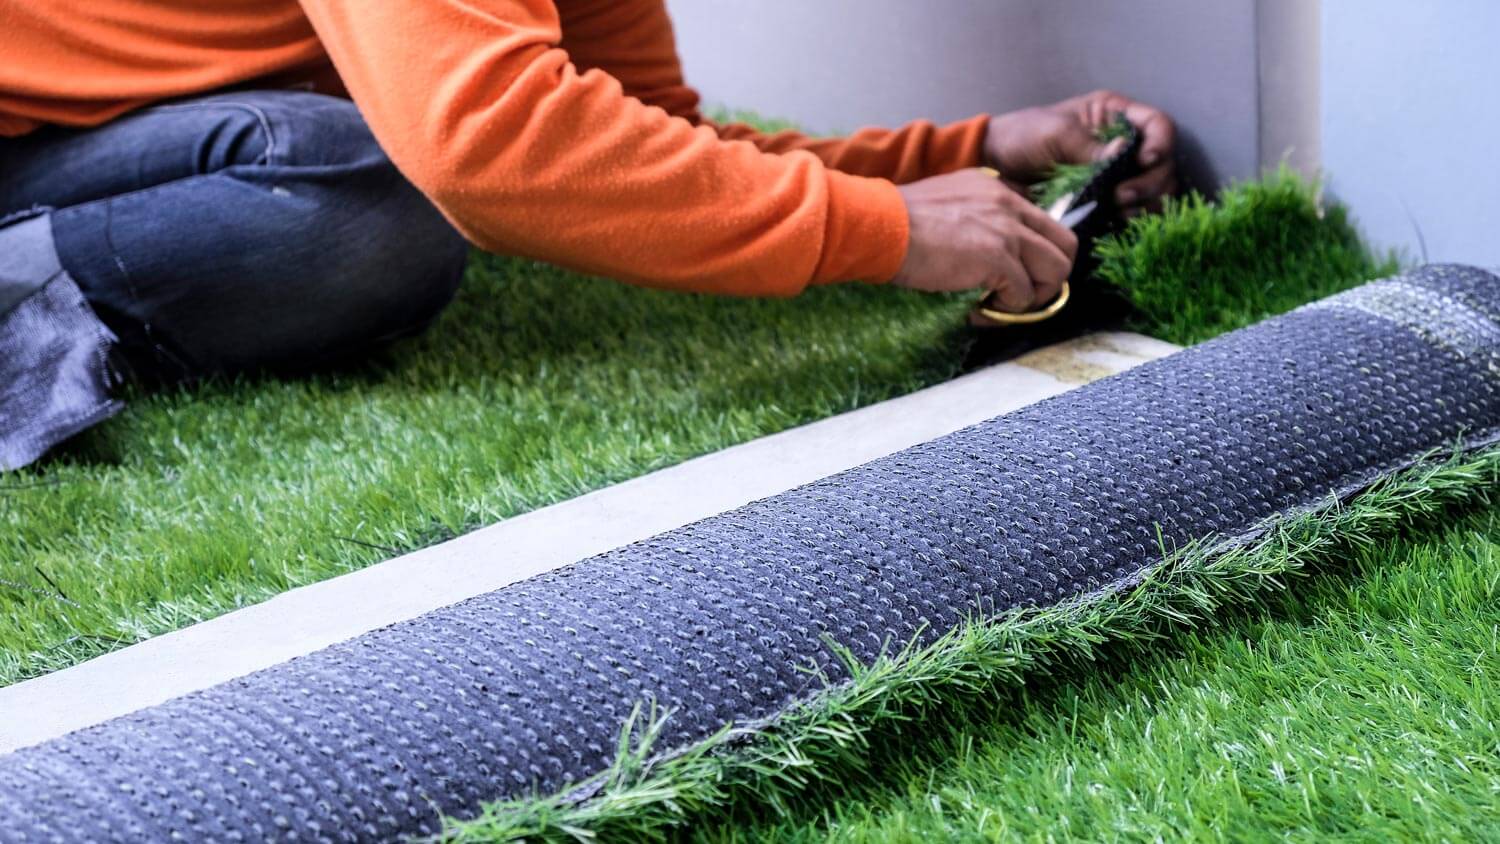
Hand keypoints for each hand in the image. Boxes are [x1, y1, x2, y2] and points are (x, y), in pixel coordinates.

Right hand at [892, 169, 1077, 312]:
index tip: (1011, 271)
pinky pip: (1024, 295)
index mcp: (996, 188)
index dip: (1034, 253)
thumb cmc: (895, 221)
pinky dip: (1005, 311)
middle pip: (1065, 243)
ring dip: (1035, 295)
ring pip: (1057, 270)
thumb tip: (977, 254)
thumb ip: (970, 217)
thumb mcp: (943, 203)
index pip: (1041, 220)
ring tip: (1002, 305)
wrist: (878, 225)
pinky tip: (977, 310)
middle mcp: (1010, 203)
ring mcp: (1007, 230)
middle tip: (1020, 294)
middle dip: (1050, 276)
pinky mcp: (998, 258)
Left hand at [983, 89, 1177, 213]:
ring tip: (1120, 210)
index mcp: (1115, 116)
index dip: (1160, 143)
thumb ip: (1089, 146)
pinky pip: (1134, 210)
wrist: (997, 166)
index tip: (1145, 160)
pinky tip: (1118, 221)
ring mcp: (1118, 174)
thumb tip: (1124, 154)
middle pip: (1163, 163)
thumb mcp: (1055, 133)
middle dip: (1150, 181)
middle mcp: (1124, 144)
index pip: (1158, 125)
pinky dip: (1133, 217)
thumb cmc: (1023, 137)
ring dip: (1146, 203)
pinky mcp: (1107, 199)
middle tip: (1122, 196)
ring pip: (1155, 190)